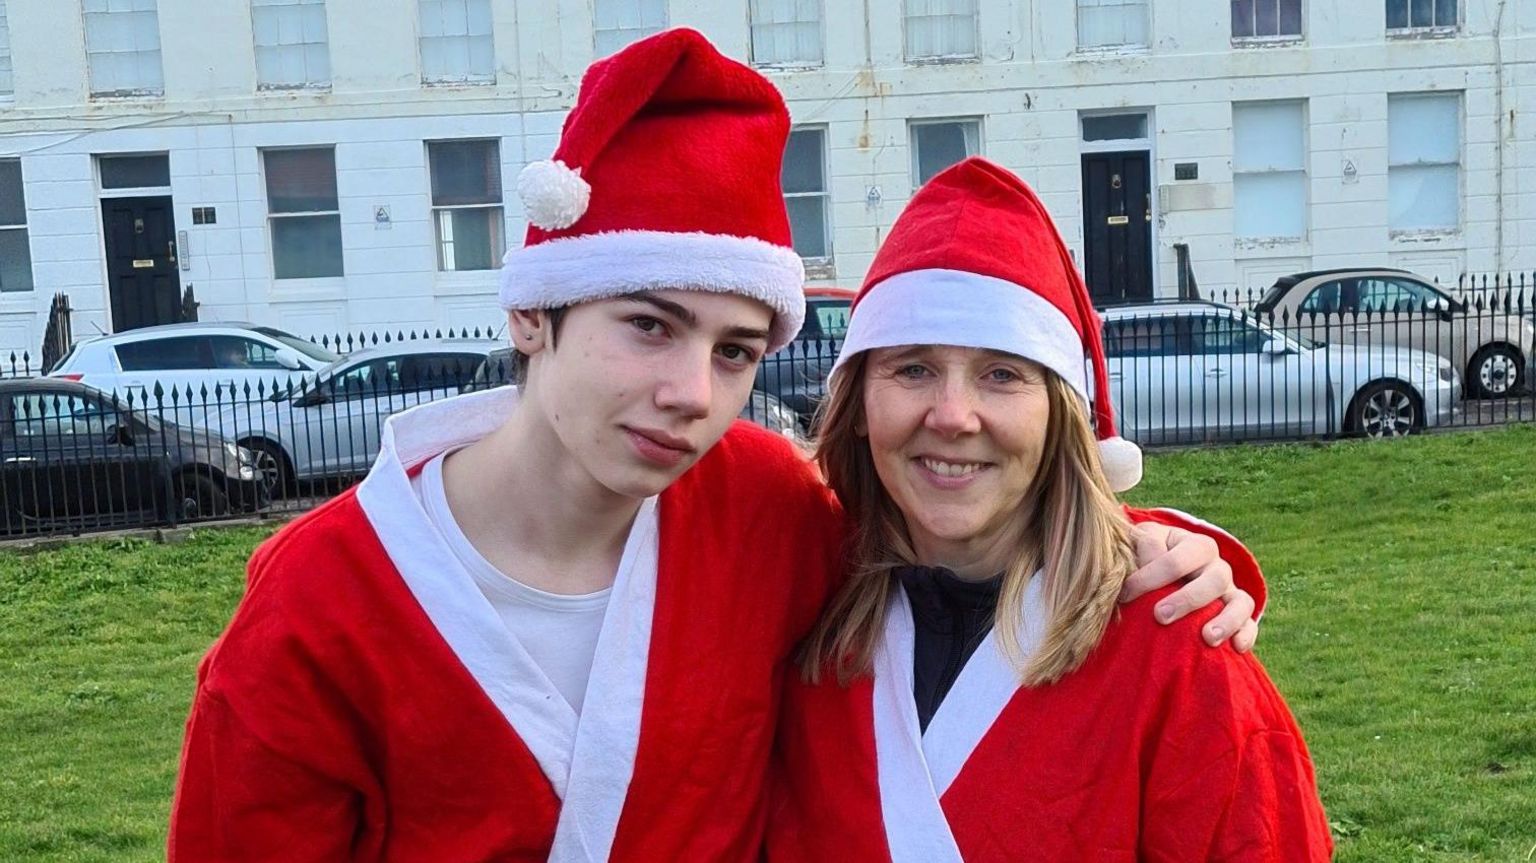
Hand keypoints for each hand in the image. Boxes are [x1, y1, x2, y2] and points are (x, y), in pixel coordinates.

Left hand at [1119, 522, 1259, 652]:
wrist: (1167, 570)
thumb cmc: (1150, 557)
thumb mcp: (1143, 544)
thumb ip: (1143, 548)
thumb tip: (1141, 565)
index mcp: (1195, 545)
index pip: (1178, 558)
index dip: (1151, 576)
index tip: (1125, 593)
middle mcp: (1218, 567)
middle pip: (1214, 579)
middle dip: (1187, 599)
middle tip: (1160, 616)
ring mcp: (1231, 592)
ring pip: (1240, 601)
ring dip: (1225, 620)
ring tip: (1207, 638)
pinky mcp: (1239, 615)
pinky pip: (1250, 623)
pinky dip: (1246, 634)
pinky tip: (1236, 647)